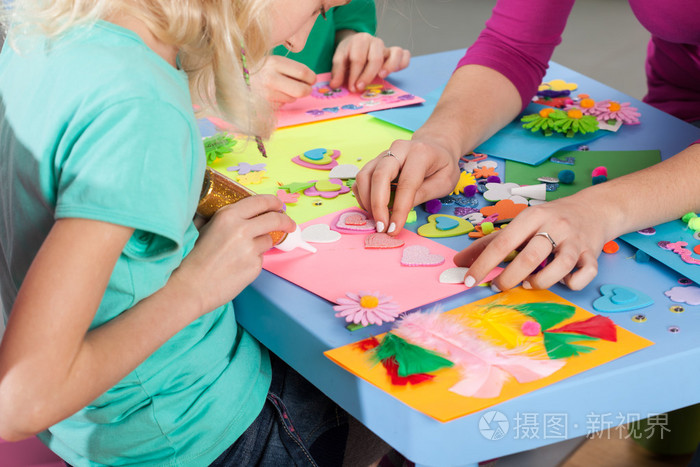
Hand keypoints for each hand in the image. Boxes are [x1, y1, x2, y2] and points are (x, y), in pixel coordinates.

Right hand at [173, 195, 295, 312]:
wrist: (190, 287)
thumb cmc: (193, 258)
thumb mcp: (203, 227)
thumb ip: (220, 218)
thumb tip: (232, 211)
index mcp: (229, 216)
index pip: (261, 202)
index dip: (274, 203)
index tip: (279, 206)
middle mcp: (242, 230)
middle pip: (275, 219)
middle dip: (286, 221)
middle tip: (289, 224)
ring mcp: (251, 250)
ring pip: (268, 240)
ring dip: (262, 243)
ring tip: (242, 252)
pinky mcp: (255, 267)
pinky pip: (260, 259)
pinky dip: (253, 260)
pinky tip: (237, 266)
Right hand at [250, 55, 315, 106]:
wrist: (232, 78)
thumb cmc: (255, 68)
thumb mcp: (270, 61)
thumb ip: (288, 68)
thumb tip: (309, 79)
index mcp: (274, 63)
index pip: (303, 72)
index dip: (311, 77)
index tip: (311, 79)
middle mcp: (271, 78)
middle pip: (301, 90)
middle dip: (307, 90)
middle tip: (306, 88)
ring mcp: (267, 93)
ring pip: (292, 98)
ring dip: (293, 95)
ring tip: (284, 88)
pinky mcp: (264, 104)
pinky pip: (281, 104)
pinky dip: (282, 100)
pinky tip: (273, 94)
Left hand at [329, 32, 409, 91]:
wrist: (356, 43)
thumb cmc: (349, 53)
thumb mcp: (340, 59)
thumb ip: (338, 71)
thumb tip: (335, 85)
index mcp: (360, 40)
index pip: (358, 58)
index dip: (354, 74)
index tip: (352, 87)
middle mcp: (375, 41)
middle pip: (375, 58)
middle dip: (367, 75)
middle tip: (360, 88)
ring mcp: (386, 47)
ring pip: (394, 53)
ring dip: (389, 66)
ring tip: (381, 77)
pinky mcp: (395, 53)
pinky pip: (404, 55)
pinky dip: (403, 63)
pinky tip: (394, 73)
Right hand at [353, 138, 459, 234]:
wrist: (435, 146)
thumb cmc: (442, 165)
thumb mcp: (445, 182)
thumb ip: (424, 194)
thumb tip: (400, 211)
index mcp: (420, 153)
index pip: (406, 183)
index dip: (399, 209)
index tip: (394, 229)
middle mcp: (398, 149)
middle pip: (379, 176)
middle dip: (377, 206)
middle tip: (381, 227)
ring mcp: (383, 154)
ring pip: (364, 176)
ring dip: (367, 202)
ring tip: (378, 219)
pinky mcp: (374, 161)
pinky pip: (361, 179)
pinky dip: (363, 196)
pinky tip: (373, 209)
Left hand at [454, 193, 609, 291]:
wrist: (593, 209)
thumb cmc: (549, 219)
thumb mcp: (520, 224)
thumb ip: (490, 242)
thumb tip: (459, 261)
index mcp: (531, 216)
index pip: (502, 243)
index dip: (483, 264)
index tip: (469, 280)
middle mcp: (554, 226)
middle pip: (530, 257)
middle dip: (509, 278)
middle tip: (498, 286)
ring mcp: (575, 240)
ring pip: (559, 267)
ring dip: (540, 282)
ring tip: (529, 283)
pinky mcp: (592, 254)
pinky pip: (585, 274)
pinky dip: (573, 282)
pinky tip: (564, 281)